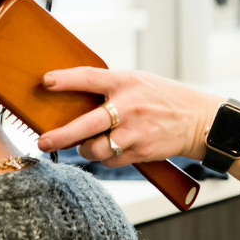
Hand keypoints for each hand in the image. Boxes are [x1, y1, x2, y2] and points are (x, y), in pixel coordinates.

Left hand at [35, 67, 220, 166]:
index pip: (90, 78)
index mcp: (126, 82)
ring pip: (96, 149)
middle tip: (42, 141)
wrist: (197, 120)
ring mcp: (135, 132)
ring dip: (85, 150)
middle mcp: (129, 107)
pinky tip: (113, 149)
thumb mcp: (139, 81)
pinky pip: (110, 161)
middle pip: (87, 124)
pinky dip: (106, 158)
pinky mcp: (140, 152)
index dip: (66, 80)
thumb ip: (112, 87)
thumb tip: (75, 98)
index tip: (45, 82)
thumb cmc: (163, 98)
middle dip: (61, 136)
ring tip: (85, 145)